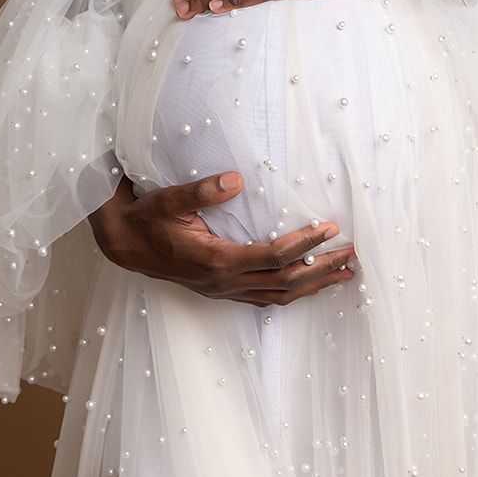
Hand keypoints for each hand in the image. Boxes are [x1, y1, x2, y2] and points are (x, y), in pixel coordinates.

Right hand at [87, 169, 357, 306]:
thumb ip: (201, 191)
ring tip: (344, 274)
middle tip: (353, 254)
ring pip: (278, 295)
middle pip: (285, 281)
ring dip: (313, 285)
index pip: (272, 256)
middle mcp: (224, 282)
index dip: (304, 244)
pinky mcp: (222, 290)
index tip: (330, 228)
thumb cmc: (148, 218)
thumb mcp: (169, 199)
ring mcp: (224, 291)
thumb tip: (236, 179)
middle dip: (321, 268)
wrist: (124, 244)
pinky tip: (308, 285)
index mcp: (216, 260)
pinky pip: (265, 298)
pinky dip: (292, 292)